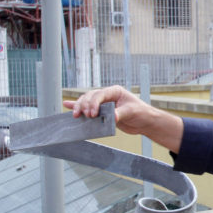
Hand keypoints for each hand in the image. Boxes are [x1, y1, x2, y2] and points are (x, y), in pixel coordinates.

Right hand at [63, 86, 184, 151]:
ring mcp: (104, 104)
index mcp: (115, 91)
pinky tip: (67, 105)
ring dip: (79, 107)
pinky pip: (87, 108)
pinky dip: (76, 106)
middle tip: (83, 116)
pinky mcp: (102, 112)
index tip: (92, 113)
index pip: (100, 94)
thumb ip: (121, 114)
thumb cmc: (141, 113)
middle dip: (84, 105)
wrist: (145, 122)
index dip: (93, 103)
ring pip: (86, 102)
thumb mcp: (132, 112)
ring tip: (75, 115)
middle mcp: (108, 96)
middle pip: (90, 97)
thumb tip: (112, 118)